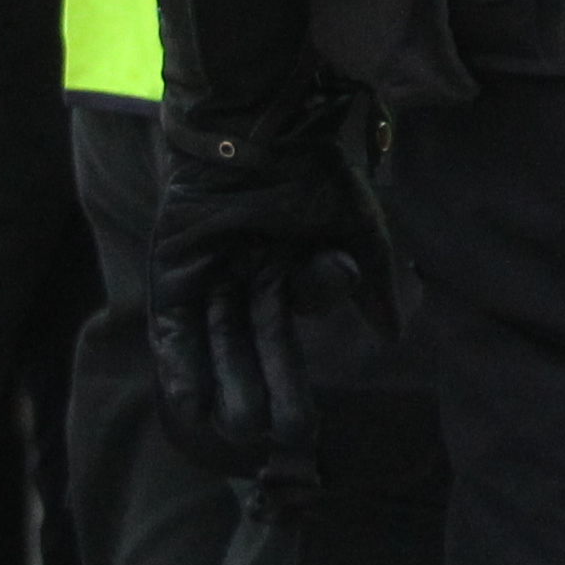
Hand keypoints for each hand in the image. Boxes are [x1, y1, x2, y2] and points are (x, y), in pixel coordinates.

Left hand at [147, 89, 391, 490]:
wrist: (248, 128)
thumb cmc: (306, 167)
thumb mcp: (353, 223)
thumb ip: (373, 277)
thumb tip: (395, 333)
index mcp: (288, 264)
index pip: (303, 308)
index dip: (317, 311)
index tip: (334, 280)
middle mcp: (246, 277)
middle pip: (259, 344)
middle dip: (275, 388)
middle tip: (293, 437)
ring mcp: (206, 278)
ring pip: (218, 345)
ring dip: (229, 388)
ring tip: (241, 433)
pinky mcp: (169, 279)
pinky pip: (174, 334)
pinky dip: (182, 370)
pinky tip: (190, 408)